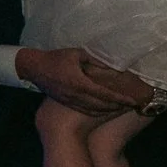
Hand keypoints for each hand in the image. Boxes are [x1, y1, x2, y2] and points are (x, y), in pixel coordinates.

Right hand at [17, 46, 148, 114]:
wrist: (34, 68)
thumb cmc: (56, 58)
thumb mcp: (77, 54)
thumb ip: (96, 60)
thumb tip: (113, 65)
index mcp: (80, 83)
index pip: (105, 94)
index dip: (120, 98)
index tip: (132, 101)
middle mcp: (76, 95)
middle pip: (102, 105)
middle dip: (118, 106)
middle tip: (130, 105)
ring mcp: (70, 100)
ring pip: (94, 110)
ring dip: (109, 111)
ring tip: (120, 109)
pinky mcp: (66, 102)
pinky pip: (85, 110)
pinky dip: (97, 112)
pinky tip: (104, 111)